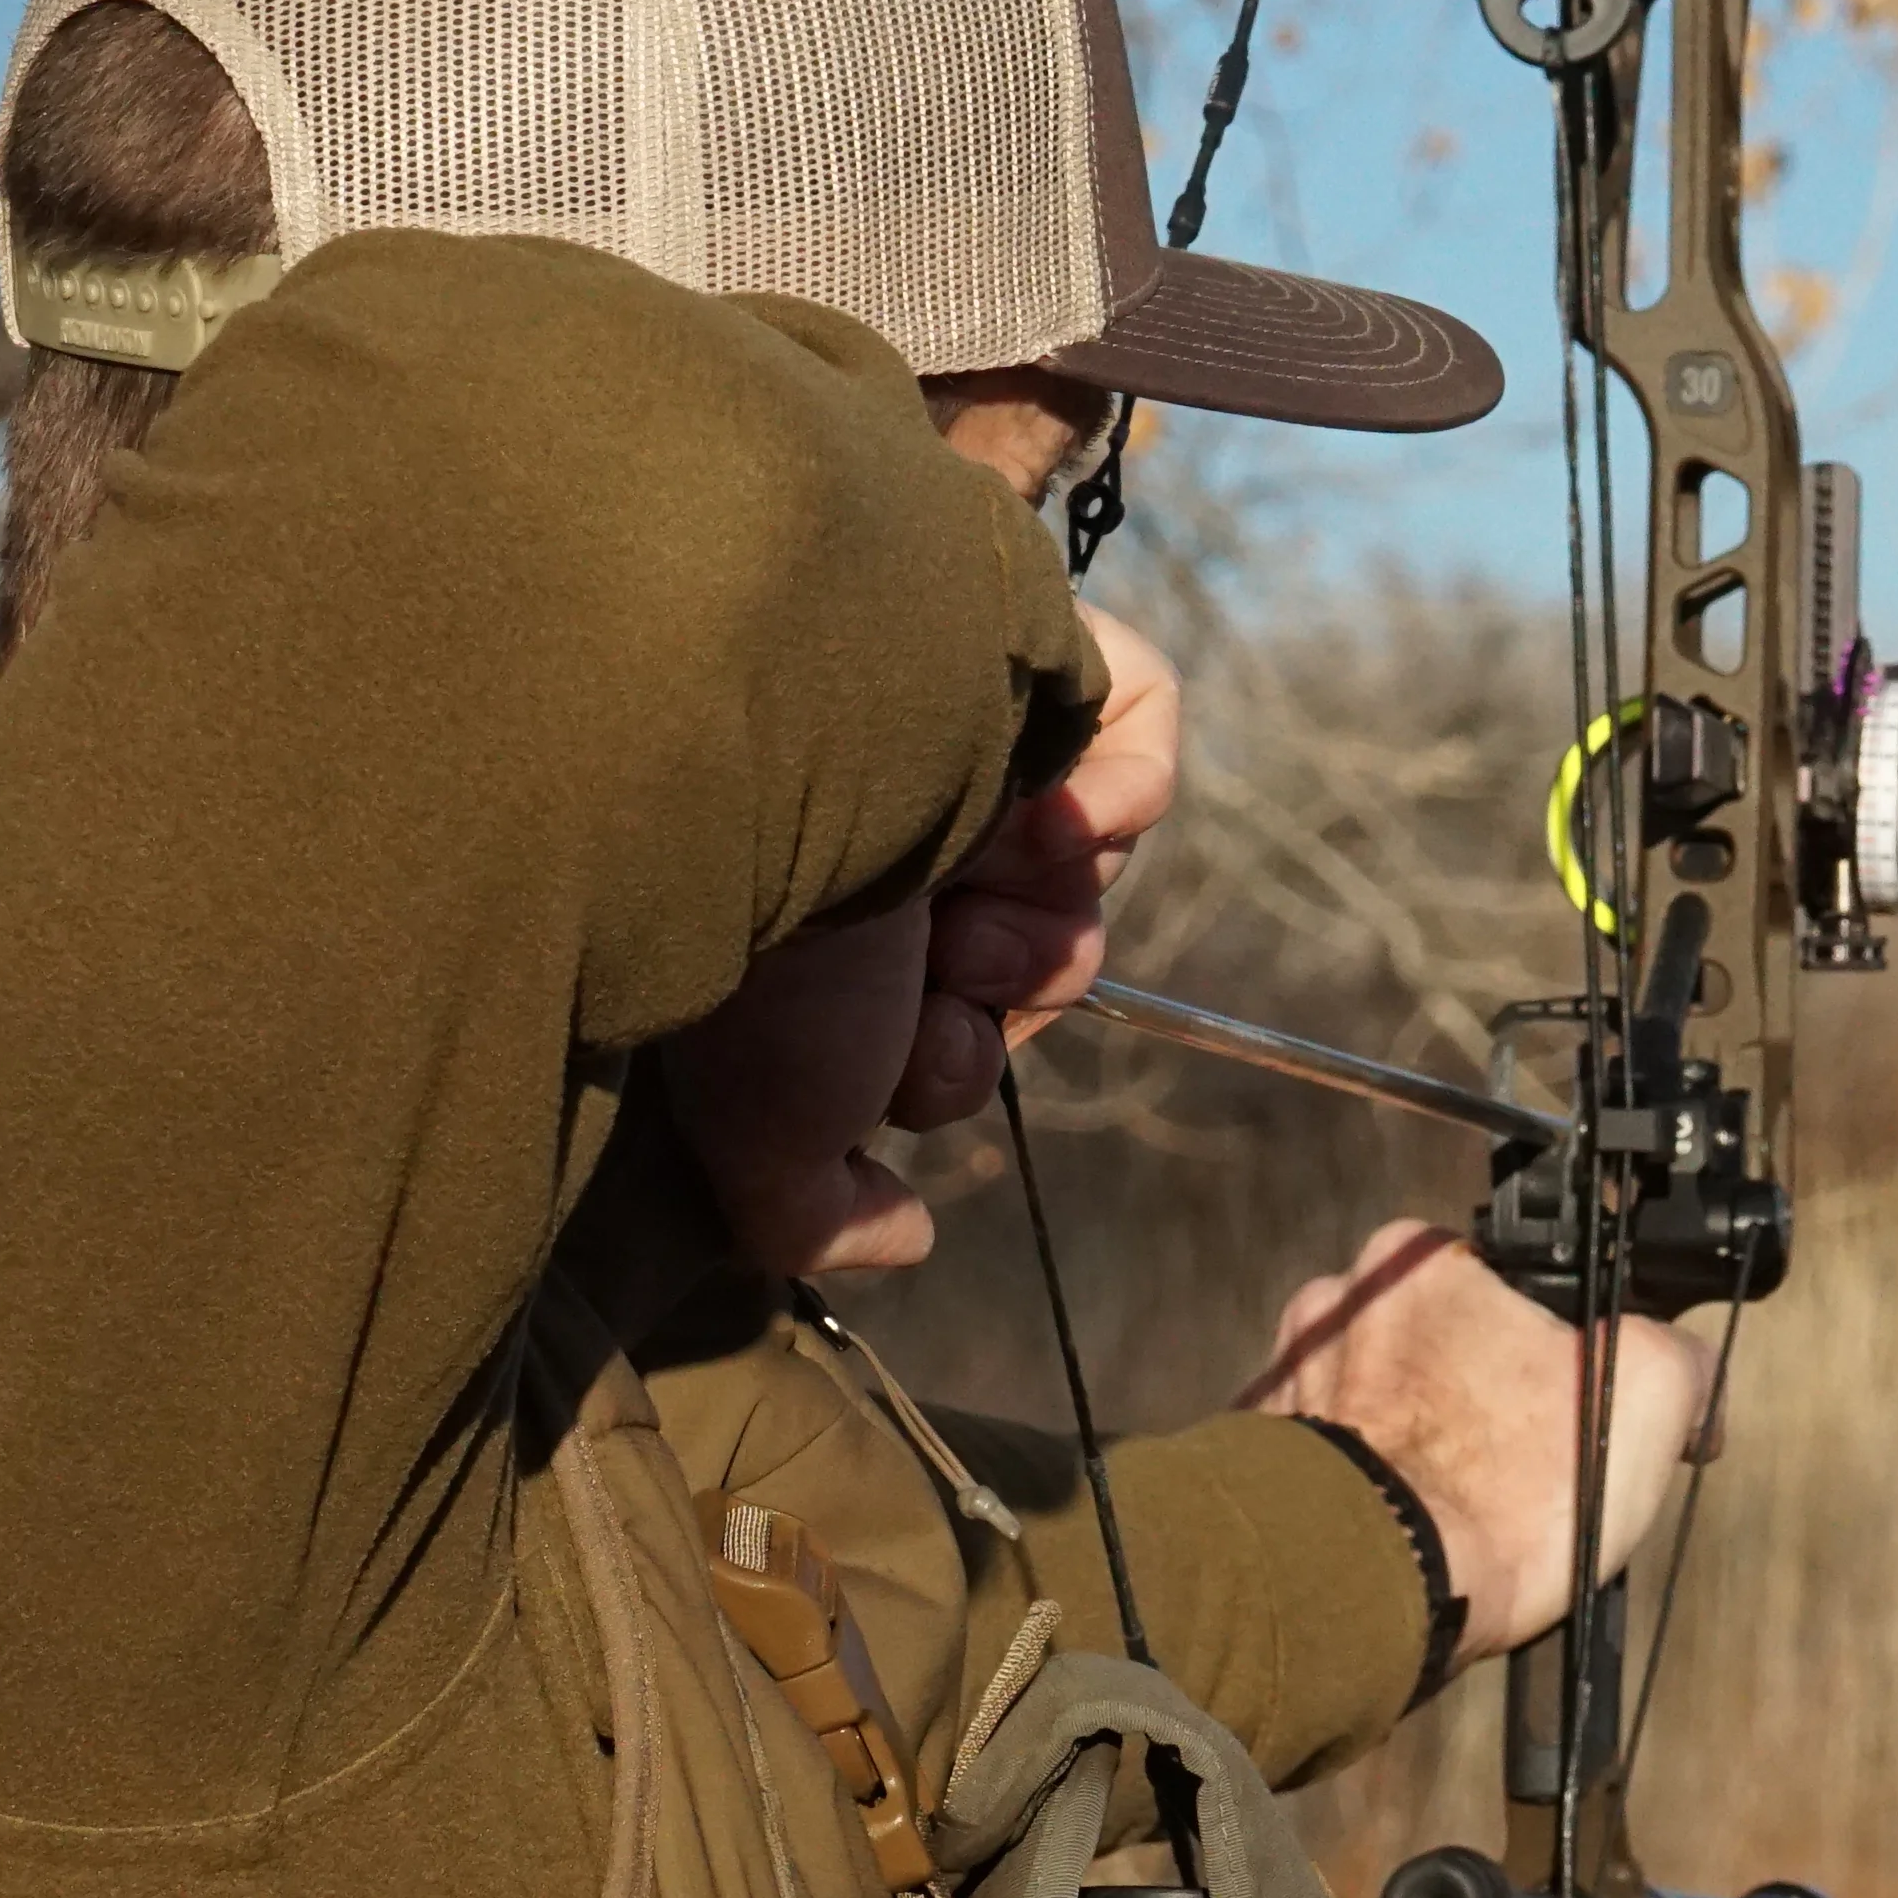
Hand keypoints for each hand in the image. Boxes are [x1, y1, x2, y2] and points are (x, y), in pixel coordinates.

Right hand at [665, 607, 1183, 1275]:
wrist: (749, 784)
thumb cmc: (762, 972)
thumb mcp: (769, 1138)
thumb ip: (816, 1217)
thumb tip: (906, 1240)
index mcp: (838, 924)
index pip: (971, 1022)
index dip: (950, 1057)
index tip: (889, 1035)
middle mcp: (900, 829)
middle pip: (1042, 953)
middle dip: (994, 985)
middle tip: (924, 954)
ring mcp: (969, 738)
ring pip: (1092, 869)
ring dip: (1038, 902)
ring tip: (949, 875)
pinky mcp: (1035, 657)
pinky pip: (1148, 728)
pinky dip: (1121, 785)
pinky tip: (1047, 811)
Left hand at [1238, 1220, 1704, 1664]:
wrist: (1379, 1591)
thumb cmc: (1509, 1485)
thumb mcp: (1648, 1391)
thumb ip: (1679, 1355)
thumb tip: (1690, 1378)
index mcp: (1418, 1258)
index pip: (1503, 1285)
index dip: (1546, 1348)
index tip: (1560, 1408)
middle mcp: (1334, 1300)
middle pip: (1436, 1346)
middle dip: (1472, 1399)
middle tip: (1512, 1468)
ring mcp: (1284, 1379)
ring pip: (1378, 1402)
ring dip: (1413, 1443)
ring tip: (1456, 1510)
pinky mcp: (1256, 1458)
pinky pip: (1328, 1462)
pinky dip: (1363, 1491)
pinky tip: (1402, 1531)